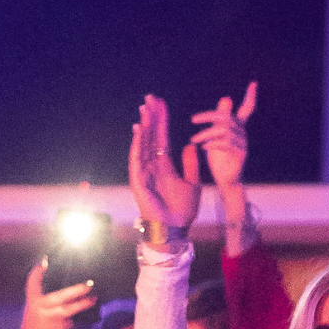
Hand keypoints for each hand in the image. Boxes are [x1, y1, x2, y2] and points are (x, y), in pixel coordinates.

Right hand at [16, 261, 95, 328]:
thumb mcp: (37, 313)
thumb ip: (49, 304)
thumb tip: (70, 296)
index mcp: (32, 301)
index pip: (32, 282)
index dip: (38, 272)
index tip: (45, 261)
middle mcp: (38, 308)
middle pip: (59, 296)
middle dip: (75, 290)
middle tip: (88, 284)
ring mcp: (47, 319)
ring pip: (68, 309)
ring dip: (82, 304)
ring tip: (94, 299)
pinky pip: (69, 321)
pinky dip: (76, 318)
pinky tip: (85, 313)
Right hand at [129, 94, 201, 230]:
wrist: (176, 230)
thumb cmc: (182, 211)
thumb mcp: (192, 184)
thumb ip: (191, 165)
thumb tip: (190, 146)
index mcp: (163, 165)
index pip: (161, 138)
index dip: (161, 121)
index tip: (161, 103)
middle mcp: (151, 166)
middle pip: (149, 136)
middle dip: (150, 117)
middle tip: (150, 98)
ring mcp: (143, 173)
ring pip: (142, 144)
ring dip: (143, 126)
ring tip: (145, 109)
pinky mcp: (138, 181)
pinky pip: (136, 159)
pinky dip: (137, 145)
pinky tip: (138, 131)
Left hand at [191, 82, 256, 191]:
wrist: (227, 180)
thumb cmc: (221, 157)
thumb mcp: (218, 135)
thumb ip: (221, 118)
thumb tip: (226, 98)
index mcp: (239, 127)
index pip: (248, 109)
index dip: (251, 97)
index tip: (254, 83)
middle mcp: (243, 134)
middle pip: (227, 118)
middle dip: (209, 116)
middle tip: (193, 119)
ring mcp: (243, 145)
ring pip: (224, 131)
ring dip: (206, 134)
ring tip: (194, 140)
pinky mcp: (240, 156)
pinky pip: (225, 144)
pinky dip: (212, 144)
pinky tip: (203, 147)